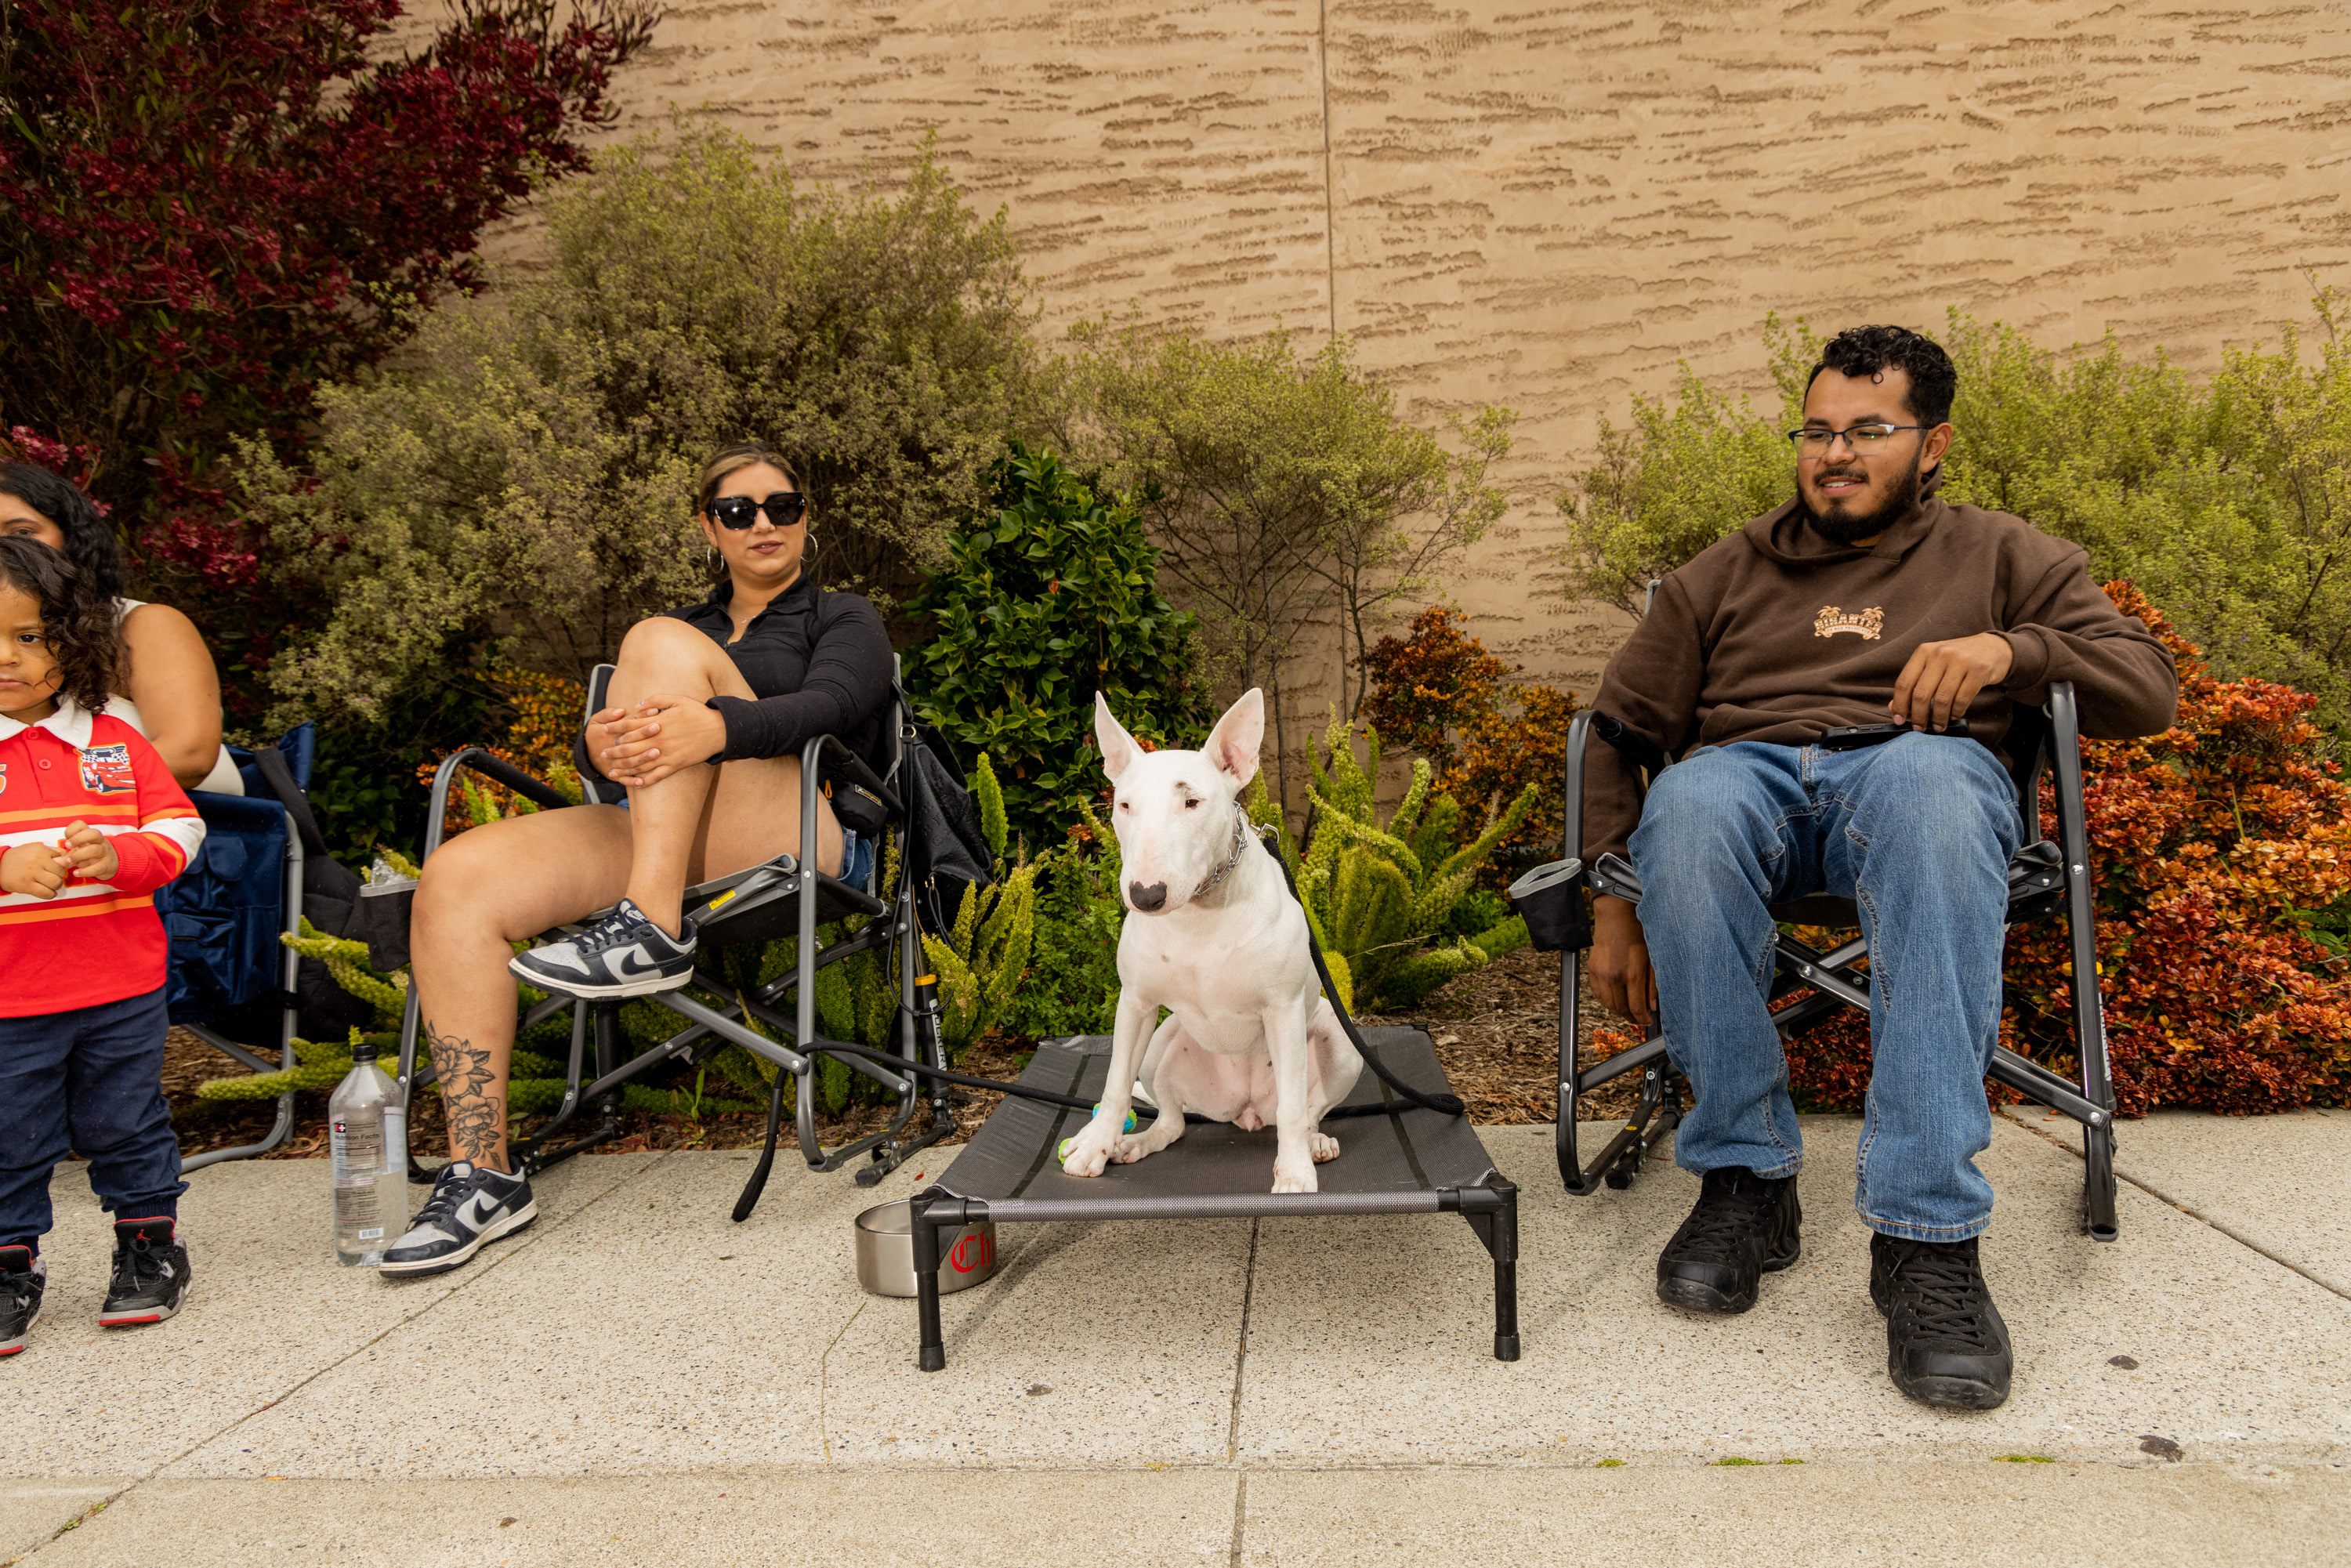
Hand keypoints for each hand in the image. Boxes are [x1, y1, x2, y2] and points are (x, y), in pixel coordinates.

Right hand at [1, 840, 70, 899]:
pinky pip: (46, 893)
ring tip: (51, 886)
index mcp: (42, 851)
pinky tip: (49, 893)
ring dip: (56, 887)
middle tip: (53, 878)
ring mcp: (31, 874)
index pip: (64, 861)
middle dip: (59, 877)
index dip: (63, 867)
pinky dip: (50, 895)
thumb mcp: (36, 849)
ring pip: (55, 883)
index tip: (58, 870)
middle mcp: (37, 861)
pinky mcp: (26, 885)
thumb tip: (70, 858)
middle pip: (60, 873)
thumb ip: (54, 852)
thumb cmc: (20, 858)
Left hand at [58, 821, 117, 882]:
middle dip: (78, 839)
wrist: (112, 865)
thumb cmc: (90, 856)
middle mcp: (99, 842)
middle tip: (68, 846)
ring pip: (95, 849)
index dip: (71, 830)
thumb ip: (65, 857)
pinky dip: (85, 871)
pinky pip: (98, 867)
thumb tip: (53, 861)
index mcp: (90, 836)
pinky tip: (76, 873)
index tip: (67, 842)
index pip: (81, 825)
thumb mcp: (78, 853)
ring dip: (79, 855)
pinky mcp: (107, 866)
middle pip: (93, 833)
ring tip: (70, 861)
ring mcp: (105, 853)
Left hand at [593, 696, 728, 788]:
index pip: (630, 726)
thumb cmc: (698, 712)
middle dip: (614, 752)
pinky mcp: (675, 766)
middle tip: (603, 755)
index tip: (605, 729)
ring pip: (639, 765)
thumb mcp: (677, 699)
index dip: (615, 728)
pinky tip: (634, 783)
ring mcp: (666, 755)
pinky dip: (644, 781)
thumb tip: (637, 705)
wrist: (719, 730)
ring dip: (623, 769)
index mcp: (657, 723)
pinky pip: (656, 776)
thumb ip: (655, 700)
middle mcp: (659, 741)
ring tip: (612, 772)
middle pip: (629, 748)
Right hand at [1589, 894, 1656, 1030]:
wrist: (1616, 917)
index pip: (1636, 1007)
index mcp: (1633, 973)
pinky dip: (1606, 1001)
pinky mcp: (1592, 969)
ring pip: (1608, 1004)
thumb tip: (1652, 1006)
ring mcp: (1601, 974)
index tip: (1647, 1021)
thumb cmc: (1638, 934)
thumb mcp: (1652, 959)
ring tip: (1627, 1011)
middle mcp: (1615, 976)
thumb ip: (1652, 985)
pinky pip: (1597, 994)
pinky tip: (1615, 1000)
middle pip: (1621, 1009)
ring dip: (1618, 1011)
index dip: (1642, 1019)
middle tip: (1639, 1018)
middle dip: (1631, 1017)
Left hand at [1890, 632, 2013, 731]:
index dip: (1899, 705)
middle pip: (1921, 693)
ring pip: (1941, 699)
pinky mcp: (1978, 670)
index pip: (1904, 682)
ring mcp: (1960, 661)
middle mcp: (1940, 654)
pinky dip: (1956, 712)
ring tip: (1937, 726)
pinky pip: (1962, 700)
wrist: (1993, 647)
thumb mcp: (1933, 664)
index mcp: (1924, 651)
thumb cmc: (1958, 659)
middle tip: (1919, 728)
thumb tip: (1894, 708)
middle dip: (1918, 716)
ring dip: (1938, 718)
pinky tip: (1954, 716)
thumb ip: (1915, 683)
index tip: (1899, 720)